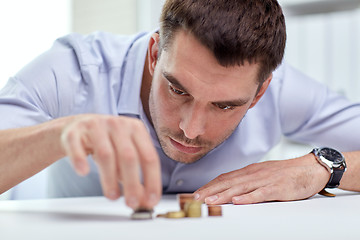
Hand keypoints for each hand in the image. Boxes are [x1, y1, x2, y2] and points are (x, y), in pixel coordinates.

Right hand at [60, 114, 160, 208]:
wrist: (77, 126)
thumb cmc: (107, 143)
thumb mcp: (124, 155)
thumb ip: (135, 177)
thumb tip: (145, 201)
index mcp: (136, 129)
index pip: (149, 157)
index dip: (152, 180)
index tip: (151, 200)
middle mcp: (118, 124)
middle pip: (129, 157)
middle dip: (132, 183)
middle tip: (131, 203)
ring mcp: (96, 125)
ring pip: (106, 154)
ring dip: (110, 179)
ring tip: (112, 196)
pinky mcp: (75, 131)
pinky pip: (77, 146)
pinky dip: (80, 160)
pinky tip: (84, 172)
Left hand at [194, 154, 329, 204]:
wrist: (309, 168)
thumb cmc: (286, 174)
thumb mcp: (263, 175)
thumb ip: (248, 181)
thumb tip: (231, 190)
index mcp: (250, 171)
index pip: (225, 178)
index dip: (210, 185)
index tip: (198, 193)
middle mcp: (254, 174)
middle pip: (228, 182)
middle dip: (210, 191)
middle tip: (196, 198)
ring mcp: (265, 180)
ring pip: (240, 188)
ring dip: (223, 195)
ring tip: (210, 201)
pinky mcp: (277, 188)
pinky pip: (260, 193)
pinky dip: (248, 197)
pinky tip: (237, 201)